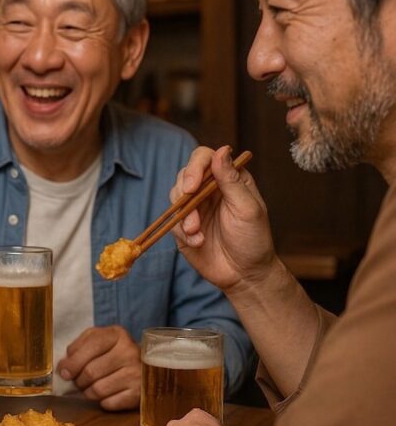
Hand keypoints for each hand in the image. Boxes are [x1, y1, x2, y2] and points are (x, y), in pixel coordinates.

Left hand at [57, 326, 139, 409]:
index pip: (91, 346)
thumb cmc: (112, 353)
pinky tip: (106, 395)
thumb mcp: (95, 341)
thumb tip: (63, 368)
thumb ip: (76, 349)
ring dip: (88, 392)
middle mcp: (130, 352)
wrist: (143, 367)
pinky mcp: (139, 393)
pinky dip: (102, 402)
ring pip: (98, 390)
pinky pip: (109, 403)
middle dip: (78, 380)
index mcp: (117, 335)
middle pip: (91, 372)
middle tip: (79, 381)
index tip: (63, 373)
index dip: (72, 362)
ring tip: (91, 387)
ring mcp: (137, 373)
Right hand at [169, 146, 276, 292]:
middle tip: (191, 210)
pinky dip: (182, 231)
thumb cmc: (253, 240)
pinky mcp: (183, 226)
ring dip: (184, 215)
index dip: (195, 167)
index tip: (193, 186)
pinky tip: (198, 242)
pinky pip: (172, 220)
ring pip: (175, 196)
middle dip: (184, 192)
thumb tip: (222, 150)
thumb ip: (232, 180)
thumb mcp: (247, 209)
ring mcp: (195, 207)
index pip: (205, 158)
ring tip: (197, 232)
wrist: (244, 274)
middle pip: (185, 175)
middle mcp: (210, 189)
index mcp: (229, 179)